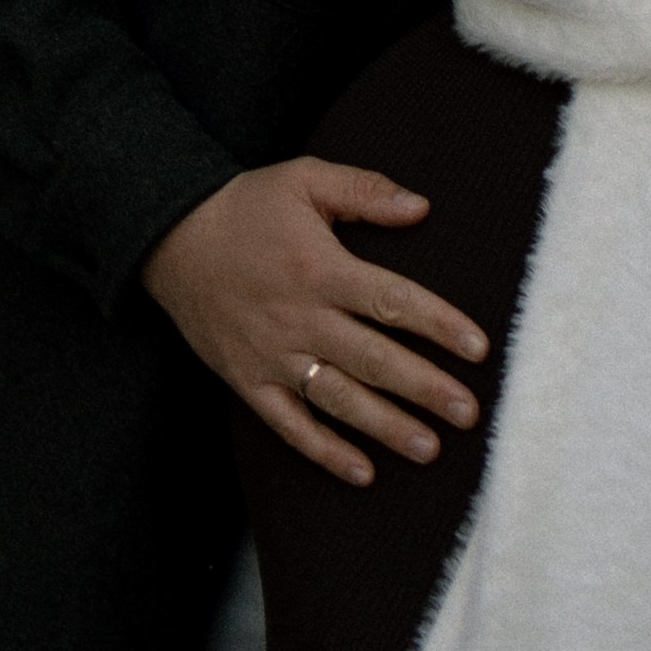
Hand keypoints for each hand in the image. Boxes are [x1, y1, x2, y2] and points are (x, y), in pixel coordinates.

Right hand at [142, 158, 488, 488]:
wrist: (171, 238)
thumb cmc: (248, 205)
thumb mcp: (307, 179)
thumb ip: (366, 191)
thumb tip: (422, 207)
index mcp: (321, 268)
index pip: (393, 302)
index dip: (439, 326)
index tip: (478, 348)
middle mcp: (301, 319)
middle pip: (374, 360)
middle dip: (425, 389)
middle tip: (469, 413)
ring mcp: (272, 356)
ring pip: (338, 400)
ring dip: (385, 427)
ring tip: (429, 448)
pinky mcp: (247, 380)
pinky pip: (289, 424)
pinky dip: (324, 451)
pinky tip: (361, 471)